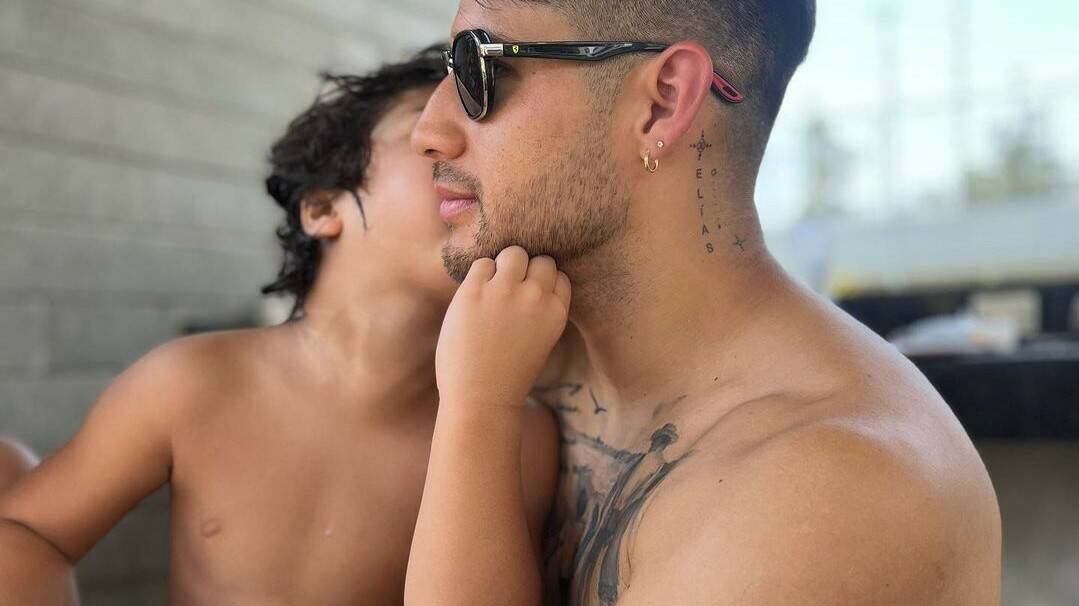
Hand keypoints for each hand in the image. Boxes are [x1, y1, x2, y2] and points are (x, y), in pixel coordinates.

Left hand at [436, 246, 571, 408]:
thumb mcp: (539, 340)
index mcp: (556, 312)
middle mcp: (535, 297)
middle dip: (526, 271)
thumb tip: (526, 281)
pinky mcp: (474, 291)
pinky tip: (474, 297)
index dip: (542, 284)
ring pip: (513, 253)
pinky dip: (479, 275)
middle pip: (541, 260)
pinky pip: (482, 263)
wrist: (481, 398)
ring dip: (504, 265)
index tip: (528, 298)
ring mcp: (505, 291)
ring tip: (492, 288)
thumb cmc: (507, 375)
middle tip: (509, 291)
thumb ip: (539, 310)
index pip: (559, 277)